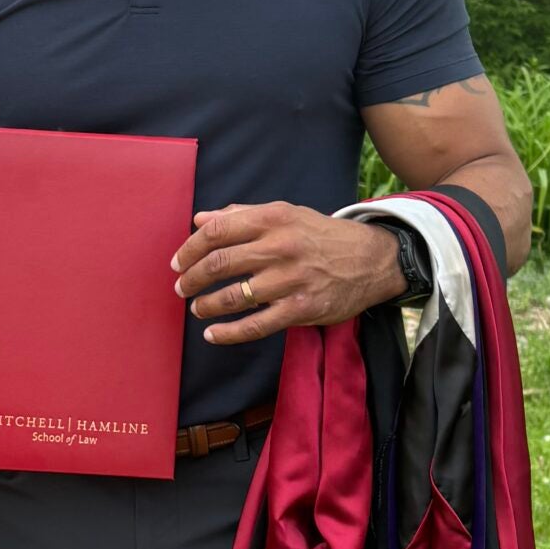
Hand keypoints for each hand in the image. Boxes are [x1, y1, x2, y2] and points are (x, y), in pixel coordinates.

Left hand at [173, 203, 402, 342]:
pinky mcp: (301, 309)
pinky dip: (228, 333)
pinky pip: (255, 326)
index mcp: (273, 218)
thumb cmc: (320, 236)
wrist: (371, 259)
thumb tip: (199, 220)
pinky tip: (212, 334)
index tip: (178, 262)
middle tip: (180, 287)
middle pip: (220, 263)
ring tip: (197, 308)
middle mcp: (281, 247)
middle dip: (191, 278)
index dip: (190, 248)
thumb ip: (240, 216)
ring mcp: (291, 280)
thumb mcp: (285, 214)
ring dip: (206, 305)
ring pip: (233, 296)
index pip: (218, 231)